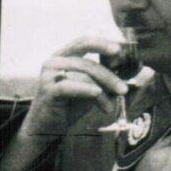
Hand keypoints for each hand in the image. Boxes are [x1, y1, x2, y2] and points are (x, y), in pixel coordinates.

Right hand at [0, 37, 128, 170]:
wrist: (45, 128)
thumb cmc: (68, 106)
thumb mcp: (89, 88)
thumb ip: (102, 78)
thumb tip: (126, 72)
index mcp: (63, 55)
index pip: (84, 42)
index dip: (102, 44)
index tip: (119, 50)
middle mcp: (54, 61)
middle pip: (88, 62)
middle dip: (109, 76)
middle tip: (123, 90)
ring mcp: (48, 75)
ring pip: (83, 76)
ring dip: (102, 91)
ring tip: (109, 107)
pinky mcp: (47, 91)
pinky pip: (70, 87)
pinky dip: (87, 90)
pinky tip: (98, 95)